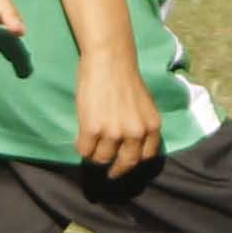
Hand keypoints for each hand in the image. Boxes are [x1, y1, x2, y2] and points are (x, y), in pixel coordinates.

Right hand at [72, 55, 161, 178]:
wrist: (109, 59)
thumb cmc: (125, 78)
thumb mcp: (144, 105)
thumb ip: (140, 125)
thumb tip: (130, 144)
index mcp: (152, 127)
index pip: (145, 157)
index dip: (133, 162)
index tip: (124, 165)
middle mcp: (136, 133)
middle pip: (125, 163)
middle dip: (116, 170)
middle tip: (109, 173)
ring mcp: (114, 133)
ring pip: (102, 158)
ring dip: (95, 155)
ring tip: (91, 147)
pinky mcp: (92, 129)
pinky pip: (85, 150)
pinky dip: (81, 148)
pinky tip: (79, 140)